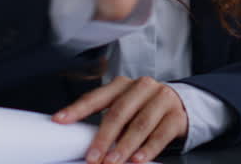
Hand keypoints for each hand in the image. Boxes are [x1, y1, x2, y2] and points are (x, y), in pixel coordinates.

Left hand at [53, 75, 188, 163]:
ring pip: (140, 124)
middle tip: (93, 157)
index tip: (60, 120)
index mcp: (122, 84)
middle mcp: (142, 87)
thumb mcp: (125, 108)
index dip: (78, 109)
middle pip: (119, 112)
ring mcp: (161, 99)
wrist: (180, 106)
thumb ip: (107, 119)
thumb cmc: (144, 109)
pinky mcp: (176, 115)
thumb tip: (83, 140)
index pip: (97, 96)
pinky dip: (148, 149)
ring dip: (124, 146)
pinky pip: (161, 134)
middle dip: (104, 137)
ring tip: (112, 162)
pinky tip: (138, 160)